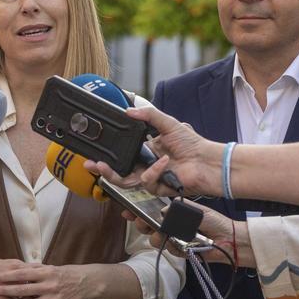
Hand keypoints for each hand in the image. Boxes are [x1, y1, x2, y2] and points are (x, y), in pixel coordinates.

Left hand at [0, 263, 89, 298]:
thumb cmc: (64, 273)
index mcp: (46, 272)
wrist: (85, 282)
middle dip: (5, 290)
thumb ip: (33, 269)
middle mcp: (49, 285)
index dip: (6, 276)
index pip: (21, 274)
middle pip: (22, 289)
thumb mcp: (50, 267)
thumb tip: (14, 269)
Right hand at [85, 105, 222, 197]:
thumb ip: (148, 115)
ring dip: (113, 174)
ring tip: (103, 167)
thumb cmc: (193, 144)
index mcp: (147, 150)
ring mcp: (151, 177)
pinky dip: (154, 170)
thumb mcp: (168, 123)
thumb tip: (128, 111)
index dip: (110, 153)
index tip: (95, 151)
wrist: (207, 162)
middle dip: (102, 169)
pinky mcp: (158, 188)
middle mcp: (147, 164)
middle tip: (90, 164)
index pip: (124, 153)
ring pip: (126, 181)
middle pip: (120, 170)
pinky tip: (164, 162)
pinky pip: (146, 181)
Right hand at [122, 206, 246, 266]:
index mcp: (174, 213)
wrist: (229, 239)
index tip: (128, 212)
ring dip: (157, 237)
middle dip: (142, 224)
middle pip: (148, 225)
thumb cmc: (215, 221)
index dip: (139, 211)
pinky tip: (180, 246)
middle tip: (142, 223)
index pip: (152, 211)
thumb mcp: (197, 210)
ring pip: (156, 239)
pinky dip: (173, 248)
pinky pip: (170, 250)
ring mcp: (174, 239)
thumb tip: (162, 210)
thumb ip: (179, 209)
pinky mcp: (180, 251)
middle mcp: (171, 225)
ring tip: (163, 235)